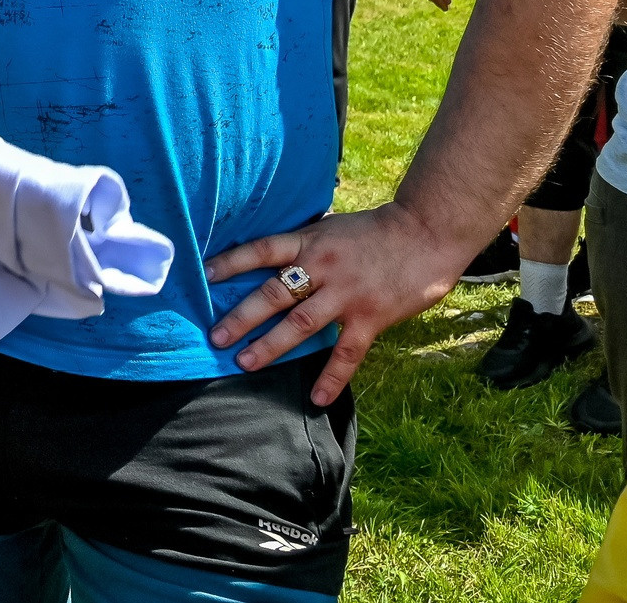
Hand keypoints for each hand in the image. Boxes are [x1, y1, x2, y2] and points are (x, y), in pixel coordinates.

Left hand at [206, 203, 466, 404]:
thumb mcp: (330, 228)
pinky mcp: (371, 318)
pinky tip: (317, 397)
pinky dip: (332, 376)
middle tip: (215, 336)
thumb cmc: (373, 231)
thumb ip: (303, 246)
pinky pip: (347, 352)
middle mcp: (322, 268)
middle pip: (273, 294)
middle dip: (241, 317)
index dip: (231, 262)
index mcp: (309, 242)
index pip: (261, 250)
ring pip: (301, 324)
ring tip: (244, 363)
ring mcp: (346, 295)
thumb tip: (268, 260)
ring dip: (271, 346)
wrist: (424, 234)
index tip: (202, 275)